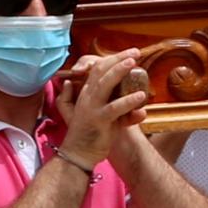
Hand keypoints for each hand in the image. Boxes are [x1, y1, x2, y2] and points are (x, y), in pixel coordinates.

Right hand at [53, 52, 149, 169]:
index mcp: (86, 93)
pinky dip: (128, 101)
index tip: (129, 54)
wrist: (78, 155)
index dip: (113, 59)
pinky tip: (140, 96)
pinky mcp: (100, 121)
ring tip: (133, 64)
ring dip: (119, 71)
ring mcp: (92, 108)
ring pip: (105, 84)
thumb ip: (78, 97)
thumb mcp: (83, 112)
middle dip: (118, 58)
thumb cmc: (85, 134)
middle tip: (135, 52)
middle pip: (101, 70)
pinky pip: (114, 108)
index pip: (97, 69)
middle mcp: (87, 97)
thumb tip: (66, 83)